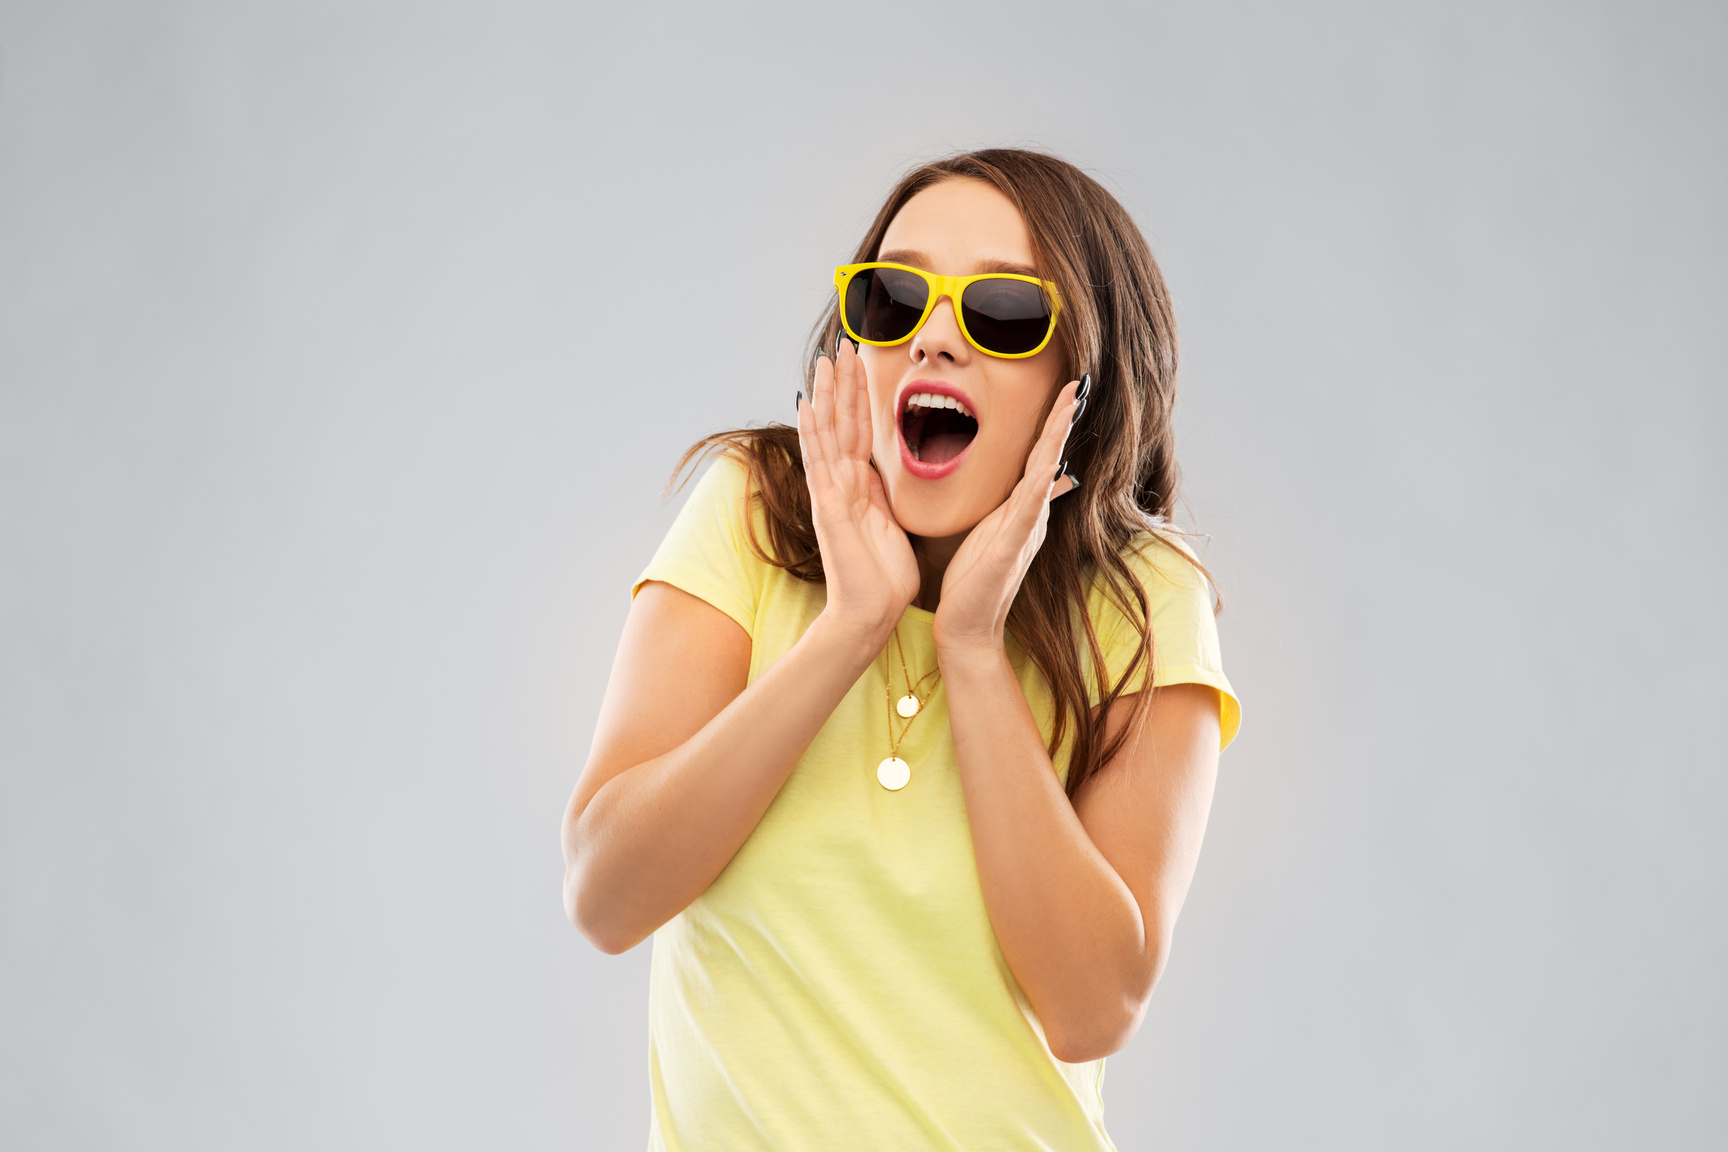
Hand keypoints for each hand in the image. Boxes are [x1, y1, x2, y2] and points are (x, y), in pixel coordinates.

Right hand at [796, 339, 919, 641]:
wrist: (871, 613)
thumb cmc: (884, 577)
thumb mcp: (893, 523)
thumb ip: (885, 495)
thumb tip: (883, 471)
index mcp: (861, 486)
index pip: (861, 430)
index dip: (861, 396)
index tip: (862, 362)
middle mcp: (841, 484)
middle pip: (842, 423)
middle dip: (843, 383)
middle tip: (843, 344)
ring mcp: (831, 494)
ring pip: (828, 434)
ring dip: (826, 396)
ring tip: (825, 360)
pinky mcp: (829, 508)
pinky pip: (820, 463)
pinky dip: (813, 433)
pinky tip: (807, 405)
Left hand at [932, 379, 1082, 655]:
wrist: (968, 625)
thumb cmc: (975, 579)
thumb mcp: (998, 530)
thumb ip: (1022, 503)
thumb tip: (1055, 478)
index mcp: (1023, 508)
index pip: (1041, 455)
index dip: (1054, 422)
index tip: (1068, 388)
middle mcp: (1030, 515)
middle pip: (1049, 456)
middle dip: (1062, 419)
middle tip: (1077, 384)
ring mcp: (1024, 530)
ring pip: (1044, 475)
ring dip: (1056, 441)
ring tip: (1069, 409)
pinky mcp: (1010, 548)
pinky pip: (1028, 512)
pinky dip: (1040, 488)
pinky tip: (1050, 468)